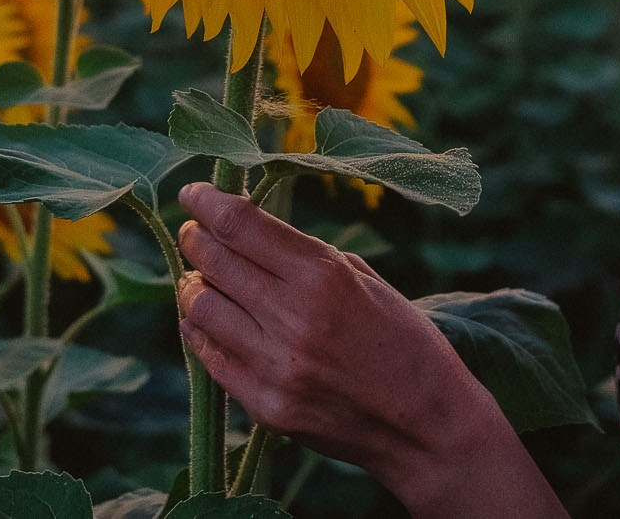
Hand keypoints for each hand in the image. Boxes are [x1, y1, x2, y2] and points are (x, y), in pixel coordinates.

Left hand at [176, 180, 561, 513]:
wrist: (426, 425)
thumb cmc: (405, 342)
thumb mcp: (366, 282)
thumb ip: (307, 259)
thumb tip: (250, 235)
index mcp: (324, 276)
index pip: (241, 226)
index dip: (207, 203)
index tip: (193, 194)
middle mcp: (294, 317)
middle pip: (213, 261)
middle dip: (195, 239)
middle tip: (193, 234)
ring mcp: (275, 365)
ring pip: (200, 308)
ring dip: (192, 287)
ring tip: (198, 280)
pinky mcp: (265, 406)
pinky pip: (210, 358)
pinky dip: (201, 332)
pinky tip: (205, 321)